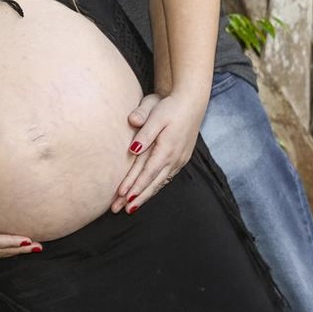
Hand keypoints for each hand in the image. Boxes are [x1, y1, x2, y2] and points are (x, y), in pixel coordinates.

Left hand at [110, 91, 206, 212]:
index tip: (122, 197)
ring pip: (160, 182)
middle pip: (153, 183)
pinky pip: (166, 177)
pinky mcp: (180, 158)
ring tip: (131, 207)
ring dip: (145, 195)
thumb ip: (144, 132)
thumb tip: (133, 149)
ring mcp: (179, 160)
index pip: (148, 173)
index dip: (135, 186)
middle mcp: (175, 158)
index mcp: (167, 149)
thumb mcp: (155, 113)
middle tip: (121, 210)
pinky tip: (148, 192)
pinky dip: (155, 186)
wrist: (191, 101)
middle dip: (137, 198)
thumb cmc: (170, 106)